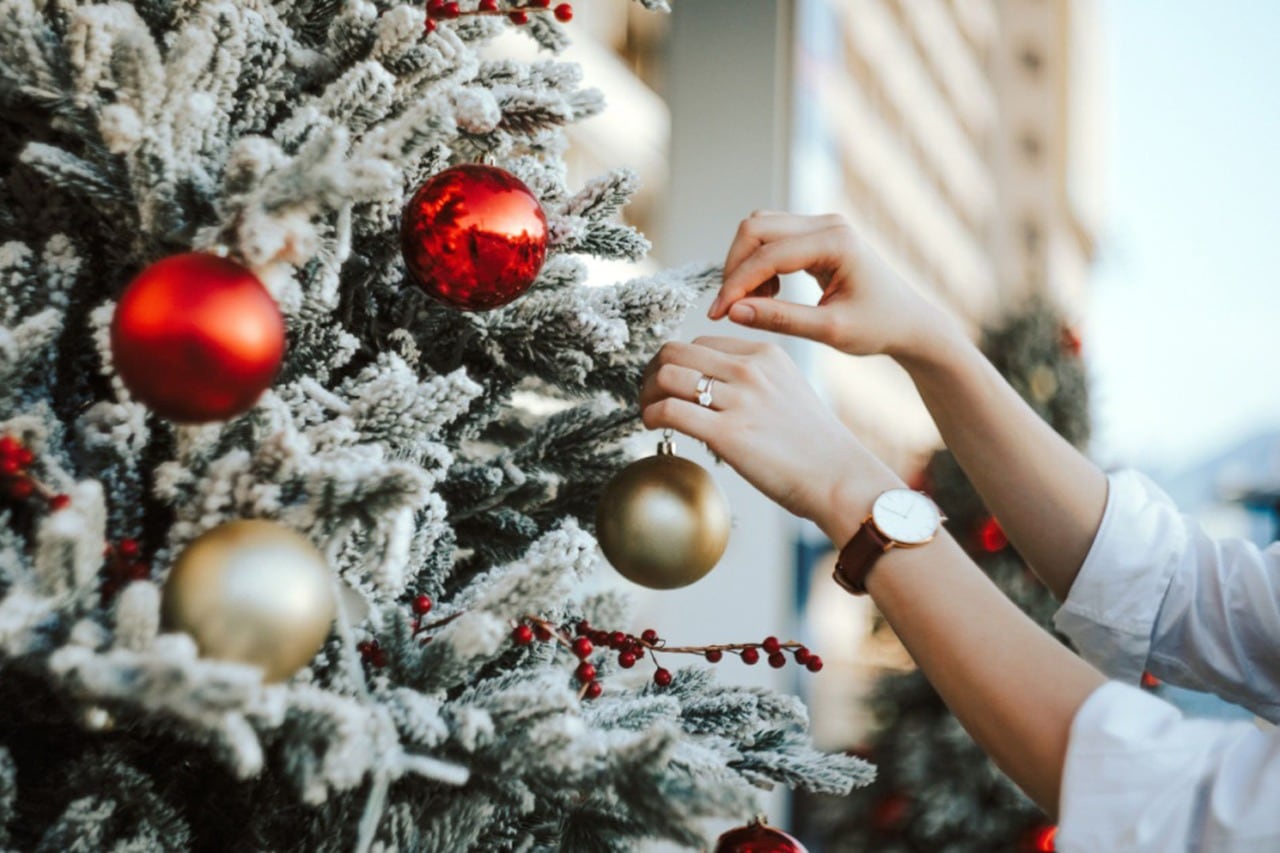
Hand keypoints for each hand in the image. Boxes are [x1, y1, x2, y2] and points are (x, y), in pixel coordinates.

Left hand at [639, 336, 902, 544]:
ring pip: (667, 376)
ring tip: (648, 412)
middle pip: (676, 353)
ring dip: (646, 394)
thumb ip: (752, 381)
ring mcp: (739, 399)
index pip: (700, 344)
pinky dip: (651, 416)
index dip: (676, 363)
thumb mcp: (788, 391)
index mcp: (765, 354)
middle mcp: (750, 369)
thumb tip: (709, 390)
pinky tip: (653, 427)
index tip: (669, 384)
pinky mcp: (728, 433)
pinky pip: (670, 411)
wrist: (839, 478)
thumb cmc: (815, 445)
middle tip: (649, 396)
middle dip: (652, 373)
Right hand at [708, 212, 957, 362]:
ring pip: (759, 229)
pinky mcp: (816, 234)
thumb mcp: (830, 331)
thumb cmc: (879, 327)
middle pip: (756, 228)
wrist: (909, 322)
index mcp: (836, 242)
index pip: (768, 254)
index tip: (718, 315)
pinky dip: (758, 265)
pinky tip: (769, 295)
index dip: (737, 284)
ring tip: (754, 303)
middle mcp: (827, 224)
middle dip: (735, 268)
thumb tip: (734, 312)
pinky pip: (771, 238)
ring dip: (745, 265)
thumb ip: (780, 319)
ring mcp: (821, 225)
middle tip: (729, 309)